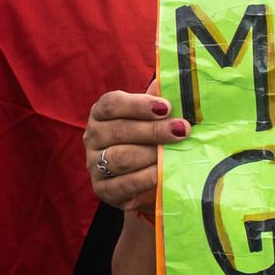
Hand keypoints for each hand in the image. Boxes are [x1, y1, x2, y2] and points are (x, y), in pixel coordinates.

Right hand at [84, 81, 192, 211]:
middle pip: (119, 130)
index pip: (111, 103)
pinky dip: (145, 179)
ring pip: (119, 157)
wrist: (146, 183)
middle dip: (153, 130)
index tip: (166, 107)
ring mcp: (94, 164)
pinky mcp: (103, 190)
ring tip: (174, 153)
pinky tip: (163, 174)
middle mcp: (92, 137)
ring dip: (149, 155)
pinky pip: (123, 184)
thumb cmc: (151, 142)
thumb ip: (158, 103)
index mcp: (102, 114)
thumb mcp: (155, 120)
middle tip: (181, 130)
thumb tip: (166, 84)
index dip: (138, 105)